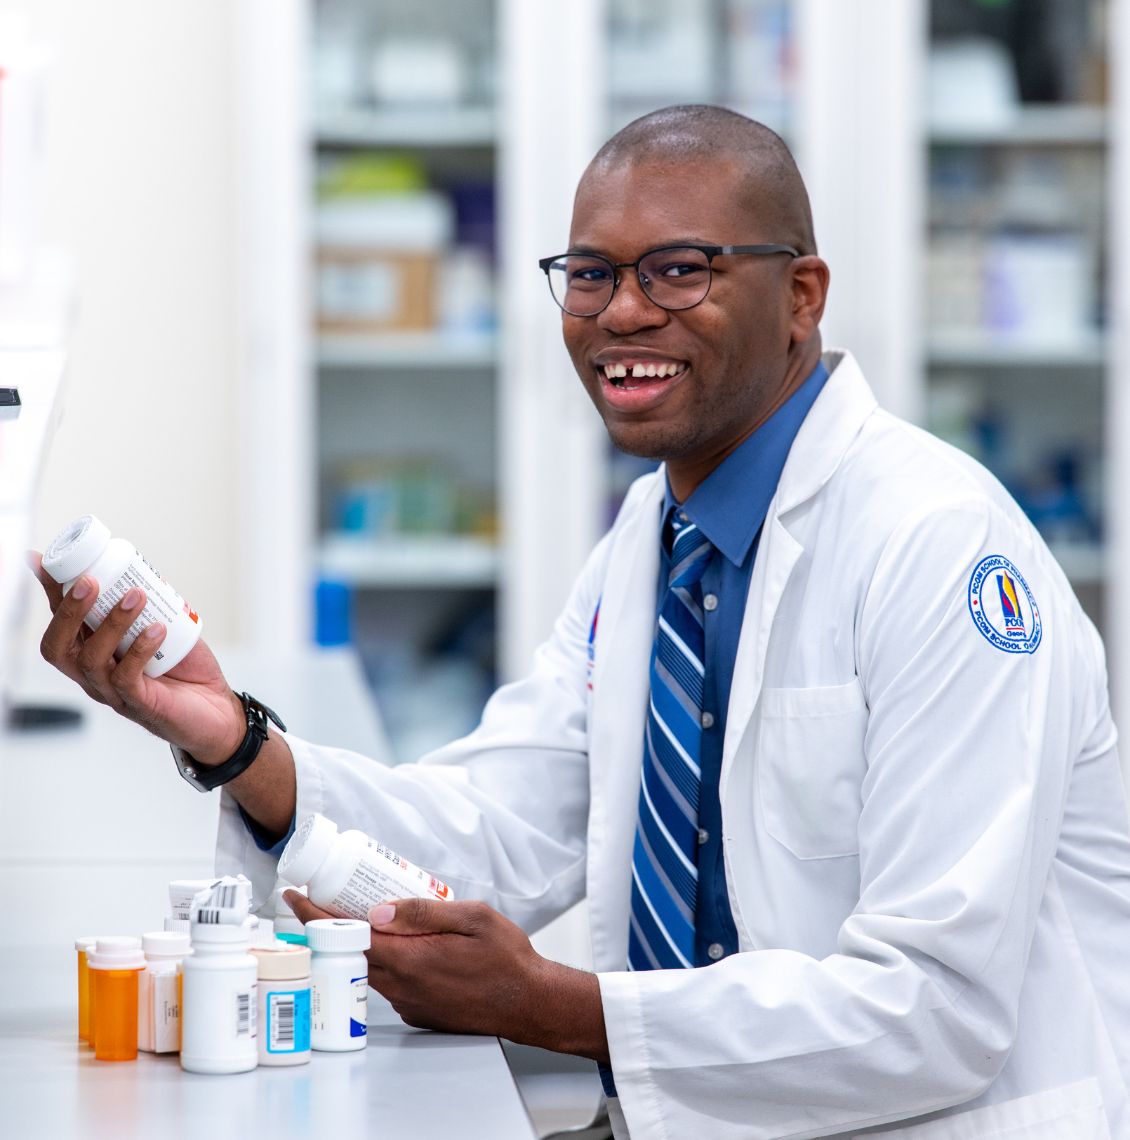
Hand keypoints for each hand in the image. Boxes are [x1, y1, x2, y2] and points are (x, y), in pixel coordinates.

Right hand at [29, 552, 244, 761]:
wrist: (217, 709)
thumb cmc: (187, 668)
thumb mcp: (162, 626)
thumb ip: (146, 606)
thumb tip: (137, 569)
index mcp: (94, 652)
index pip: (61, 621)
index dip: (50, 593)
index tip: (42, 560)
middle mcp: (94, 674)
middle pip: (58, 647)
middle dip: (68, 611)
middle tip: (91, 580)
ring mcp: (113, 692)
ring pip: (91, 660)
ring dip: (111, 623)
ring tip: (136, 596)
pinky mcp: (140, 704)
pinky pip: (127, 677)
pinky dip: (139, 649)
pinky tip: (158, 629)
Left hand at [286, 891, 609, 1061]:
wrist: (529, 1002)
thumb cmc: (508, 959)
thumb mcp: (473, 918)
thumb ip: (424, 912)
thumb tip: (378, 910)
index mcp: (411, 959)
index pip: (350, 936)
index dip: (317, 916)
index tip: (295, 898)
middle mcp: (402, 985)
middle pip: (351, 953)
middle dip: (330, 926)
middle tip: (321, 899)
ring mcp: (408, 1001)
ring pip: (369, 968)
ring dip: (358, 943)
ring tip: (362, 915)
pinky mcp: (417, 1009)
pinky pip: (388, 981)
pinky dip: (383, 959)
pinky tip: (400, 943)